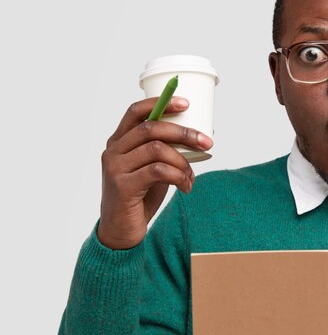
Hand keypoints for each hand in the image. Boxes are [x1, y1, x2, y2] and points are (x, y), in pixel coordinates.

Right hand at [97, 97, 212, 248]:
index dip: (161, 103)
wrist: (120, 232)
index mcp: (118, 142)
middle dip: (183, 133)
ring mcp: (116, 168)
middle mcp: (113, 151)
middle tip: (206, 142)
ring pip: (157, 150)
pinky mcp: (123, 186)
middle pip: (151, 129)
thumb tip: (196, 136)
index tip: (186, 103)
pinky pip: (159, 171)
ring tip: (191, 176)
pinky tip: (186, 186)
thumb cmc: (139, 197)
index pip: (135, 112)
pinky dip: (179, 176)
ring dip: (183, 161)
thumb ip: (162, 151)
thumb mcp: (150, 168)